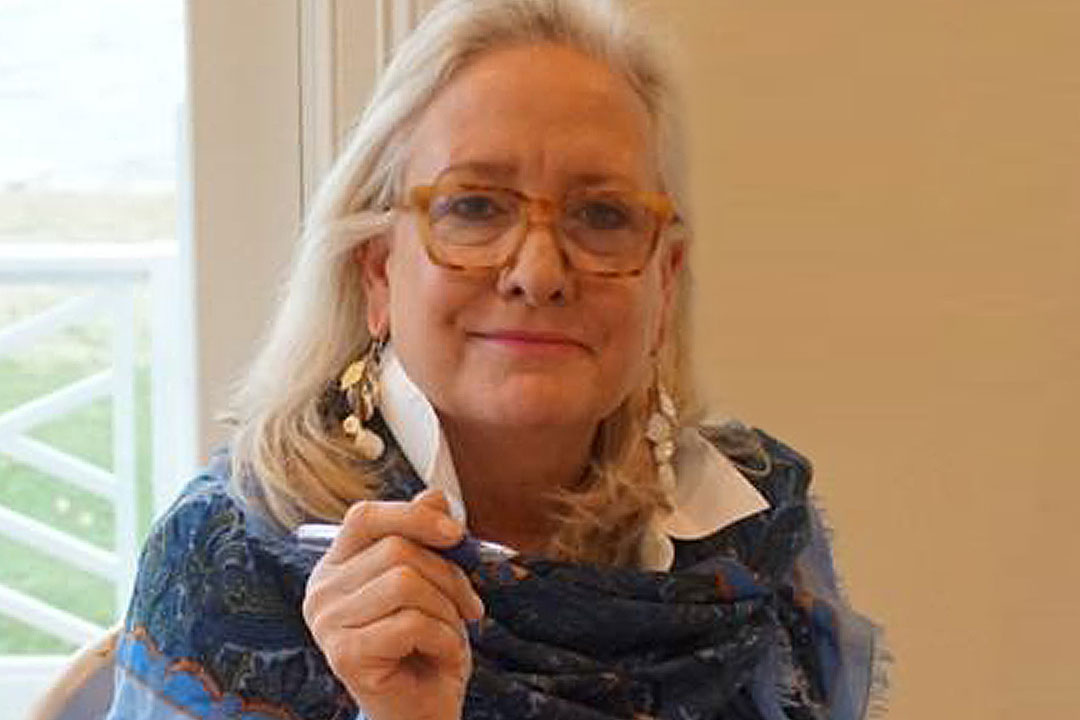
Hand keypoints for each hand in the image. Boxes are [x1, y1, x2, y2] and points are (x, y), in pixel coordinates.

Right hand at [303, 489, 483, 719]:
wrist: (420, 712)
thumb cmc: (424, 647)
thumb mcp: (432, 584)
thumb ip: (426, 539)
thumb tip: (435, 495)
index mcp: (336, 566)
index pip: (365, 517)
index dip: (413, 516)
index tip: (456, 533)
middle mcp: (321, 591)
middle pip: (396, 550)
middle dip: (448, 575)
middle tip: (467, 605)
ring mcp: (327, 624)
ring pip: (405, 582)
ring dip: (446, 609)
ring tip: (450, 632)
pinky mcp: (345, 654)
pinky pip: (411, 623)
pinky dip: (443, 638)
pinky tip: (440, 654)